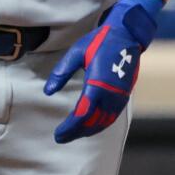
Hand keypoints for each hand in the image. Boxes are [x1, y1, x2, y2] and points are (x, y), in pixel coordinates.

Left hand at [44, 2, 155, 143]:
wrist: (126, 36)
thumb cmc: (99, 42)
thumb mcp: (75, 53)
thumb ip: (61, 73)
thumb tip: (48, 92)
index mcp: (97, 85)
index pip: (82, 115)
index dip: (70, 128)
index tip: (58, 135)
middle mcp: (111, 95)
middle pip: (92, 122)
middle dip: (76, 133)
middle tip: (61, 138)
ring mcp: (120, 97)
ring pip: (103, 122)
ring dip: (88, 130)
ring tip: (72, 134)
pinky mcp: (124, 96)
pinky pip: (111, 117)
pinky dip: (99, 125)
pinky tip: (90, 125)